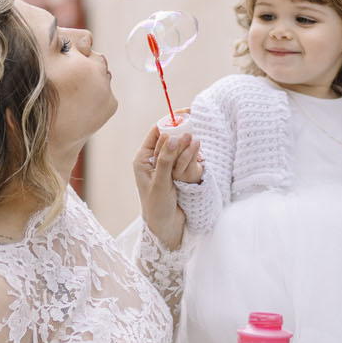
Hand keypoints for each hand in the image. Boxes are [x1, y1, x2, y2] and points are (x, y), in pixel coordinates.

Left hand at [134, 122, 196, 248]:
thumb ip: (165, 159)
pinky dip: (192, 155)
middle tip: (194, 135)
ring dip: (188, 146)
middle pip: (168, 138)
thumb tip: (172, 137)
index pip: (156, 133)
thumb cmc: (157, 207)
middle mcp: (152, 159)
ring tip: (197, 146)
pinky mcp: (176, 173)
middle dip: (181, 134)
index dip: (169, 122)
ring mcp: (165, 166)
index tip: (185, 114)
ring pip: (178, 147)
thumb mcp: (160, 182)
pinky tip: (199, 156)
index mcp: (142, 159)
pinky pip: (185, 158)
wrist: (166, 227)